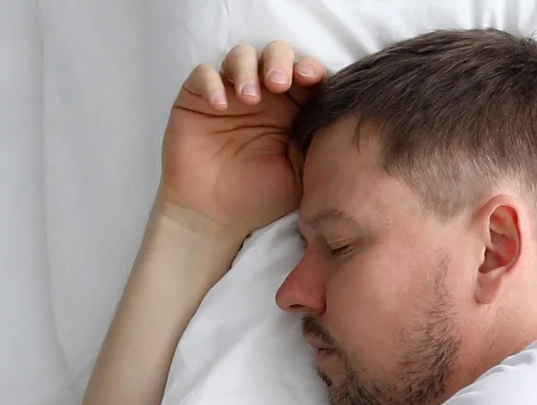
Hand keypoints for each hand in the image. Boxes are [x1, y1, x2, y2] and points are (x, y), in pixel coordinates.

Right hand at [159, 40, 326, 248]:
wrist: (216, 218)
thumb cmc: (260, 199)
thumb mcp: (300, 174)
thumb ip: (317, 143)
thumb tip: (340, 116)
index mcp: (290, 110)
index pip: (305, 75)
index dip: (310, 69)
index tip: (310, 79)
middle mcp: (262, 97)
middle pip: (275, 54)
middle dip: (280, 60)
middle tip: (280, 82)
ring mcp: (229, 95)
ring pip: (240, 56)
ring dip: (247, 68)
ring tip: (250, 97)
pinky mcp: (197, 100)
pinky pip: (202, 75)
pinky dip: (212, 83)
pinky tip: (220, 105)